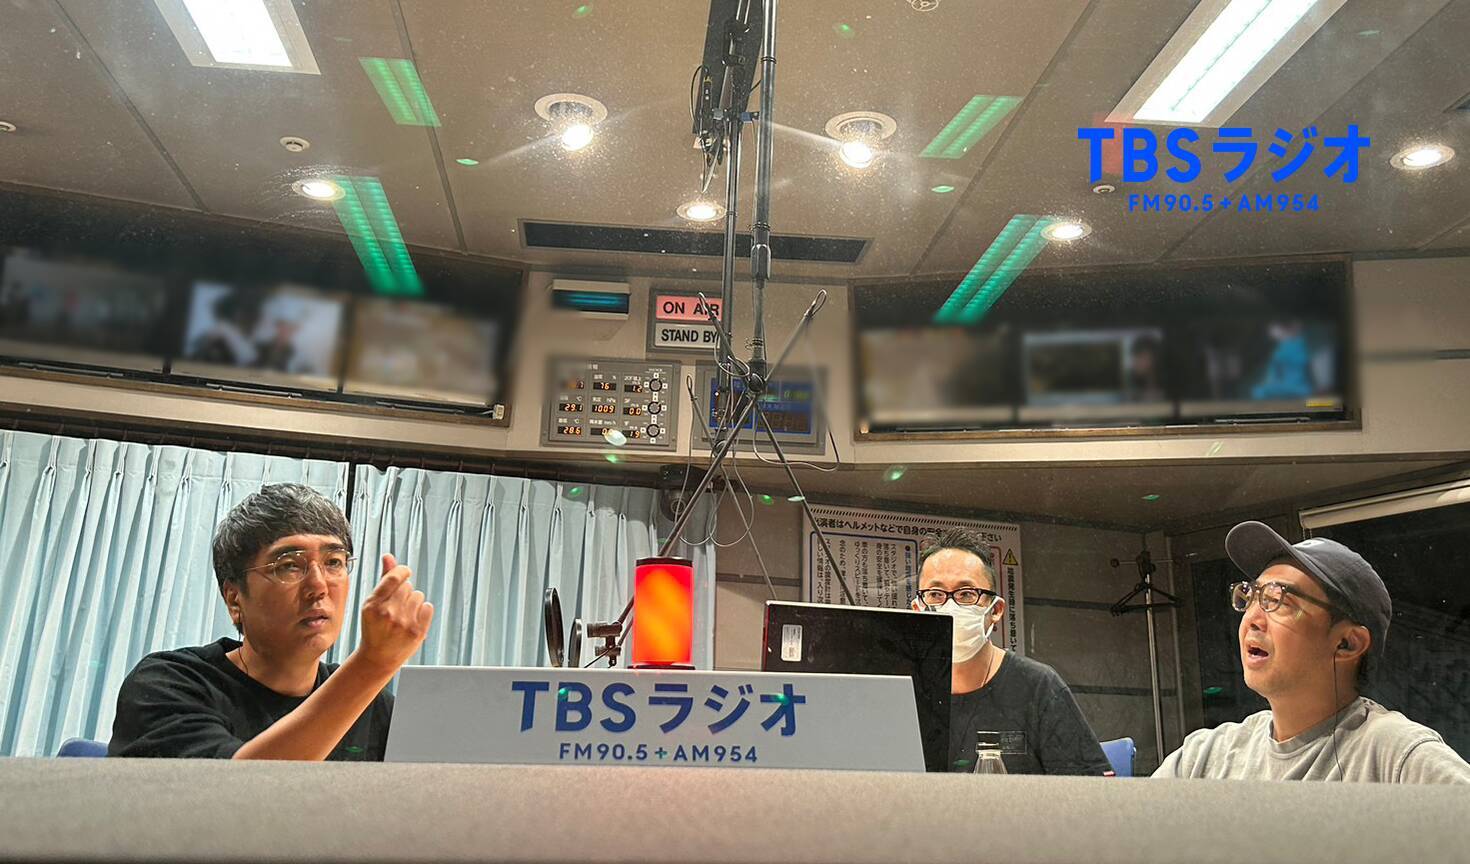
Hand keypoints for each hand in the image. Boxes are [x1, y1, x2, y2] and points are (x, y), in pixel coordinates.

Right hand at [356, 553, 433, 673]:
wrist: (378, 657)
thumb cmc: (375, 627)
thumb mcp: (372, 604)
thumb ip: (384, 579)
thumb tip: (389, 556)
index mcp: (372, 604)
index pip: (395, 577)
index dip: (403, 571)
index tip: (405, 572)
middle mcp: (388, 613)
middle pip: (408, 586)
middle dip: (404, 593)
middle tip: (395, 607)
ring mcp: (404, 623)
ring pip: (418, 595)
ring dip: (413, 602)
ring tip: (402, 616)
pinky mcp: (418, 631)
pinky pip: (428, 607)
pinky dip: (422, 612)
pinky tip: (411, 621)